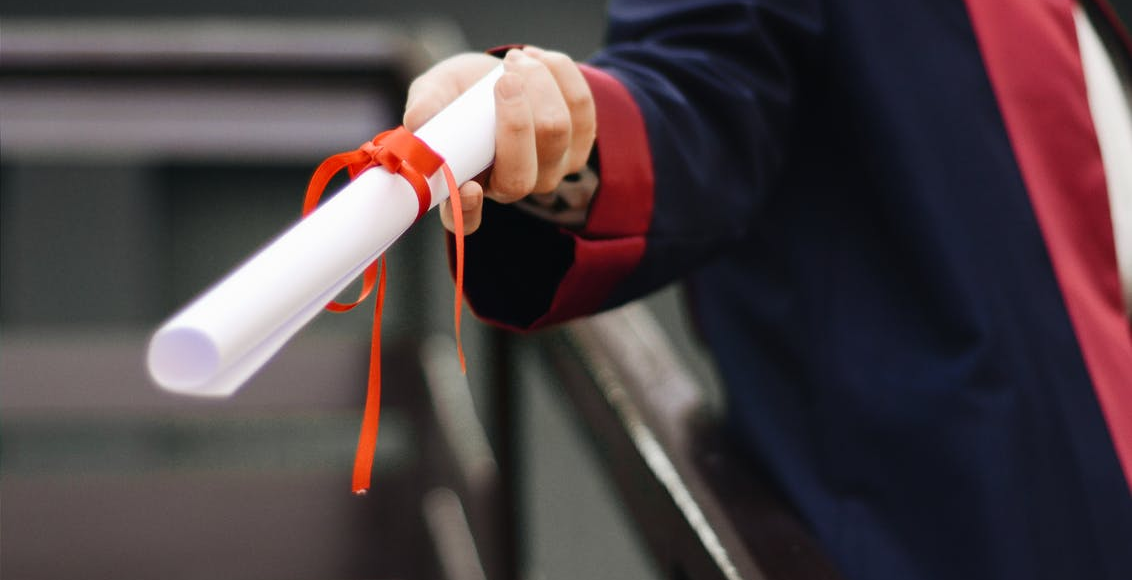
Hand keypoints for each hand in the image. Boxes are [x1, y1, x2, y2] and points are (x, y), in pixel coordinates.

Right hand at [403, 46, 595, 233]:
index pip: (466, 219)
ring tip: (514, 60)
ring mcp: (550, 170)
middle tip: (503, 77)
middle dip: (516, 117)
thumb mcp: (435, 92)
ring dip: (538, 83)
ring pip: (556, 131)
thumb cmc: (460, 92)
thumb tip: (418, 121)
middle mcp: (511, 187)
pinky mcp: (580, 144)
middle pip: (522, 172)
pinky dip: (560, 74)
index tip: (468, 188)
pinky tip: (537, 59)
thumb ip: (426, 106)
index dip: (468, 210)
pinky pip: (582, 107)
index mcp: (467, 186)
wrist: (499, 74)